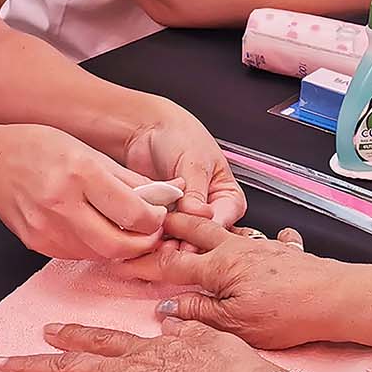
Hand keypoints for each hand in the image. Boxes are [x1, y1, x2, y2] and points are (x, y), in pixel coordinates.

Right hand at [0, 125, 164, 261]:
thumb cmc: (44, 149)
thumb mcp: (92, 153)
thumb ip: (131, 180)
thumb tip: (171, 194)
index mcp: (81, 174)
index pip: (132, 213)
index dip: (155, 220)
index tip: (160, 214)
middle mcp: (62, 205)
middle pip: (118, 245)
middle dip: (143, 244)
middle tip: (151, 232)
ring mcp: (47, 229)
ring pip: (100, 254)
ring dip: (121, 247)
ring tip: (127, 228)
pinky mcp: (38, 244)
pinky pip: (79, 254)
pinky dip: (96, 247)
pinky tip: (98, 229)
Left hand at [0, 319, 275, 371]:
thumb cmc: (229, 371)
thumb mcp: (210, 338)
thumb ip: (186, 331)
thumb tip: (173, 322)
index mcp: (144, 350)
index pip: (99, 341)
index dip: (71, 336)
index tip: (49, 332)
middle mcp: (121, 370)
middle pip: (63, 366)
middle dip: (23, 365)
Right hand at [120, 213, 368, 350]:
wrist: (336, 297)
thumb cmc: (286, 313)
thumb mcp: (233, 324)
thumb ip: (198, 313)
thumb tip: (166, 308)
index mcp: (218, 266)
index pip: (171, 263)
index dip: (144, 262)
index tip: (122, 260)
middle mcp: (238, 249)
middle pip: (197, 232)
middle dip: (173, 224)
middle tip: (152, 218)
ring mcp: (263, 247)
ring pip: (230, 231)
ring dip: (211, 226)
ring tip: (198, 222)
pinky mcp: (287, 253)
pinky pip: (274, 240)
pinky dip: (271, 238)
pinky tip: (279, 238)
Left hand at [124, 106, 247, 230]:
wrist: (144, 129)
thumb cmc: (177, 136)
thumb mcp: (193, 162)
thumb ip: (196, 192)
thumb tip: (200, 215)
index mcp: (227, 196)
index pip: (222, 223)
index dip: (204, 232)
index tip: (187, 239)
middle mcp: (209, 210)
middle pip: (202, 238)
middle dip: (184, 241)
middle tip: (167, 242)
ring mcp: (185, 216)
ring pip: (180, 240)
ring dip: (166, 241)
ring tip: (154, 236)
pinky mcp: (163, 219)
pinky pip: (160, 234)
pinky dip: (153, 235)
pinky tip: (145, 231)